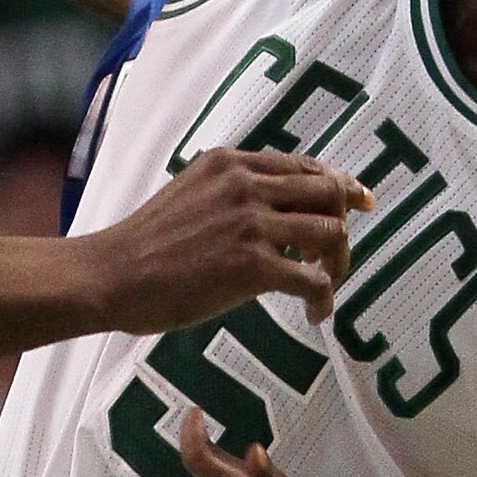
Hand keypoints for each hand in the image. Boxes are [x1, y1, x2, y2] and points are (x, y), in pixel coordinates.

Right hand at [92, 151, 371, 334]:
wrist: (115, 274)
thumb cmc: (146, 241)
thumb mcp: (190, 190)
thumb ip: (231, 189)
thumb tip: (274, 207)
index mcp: (231, 162)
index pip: (305, 165)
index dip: (341, 183)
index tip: (360, 202)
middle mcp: (246, 184)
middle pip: (328, 194)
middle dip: (344, 225)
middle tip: (336, 258)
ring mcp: (251, 224)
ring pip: (329, 233)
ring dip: (337, 265)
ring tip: (322, 287)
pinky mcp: (252, 267)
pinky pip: (313, 280)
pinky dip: (324, 299)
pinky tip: (315, 314)